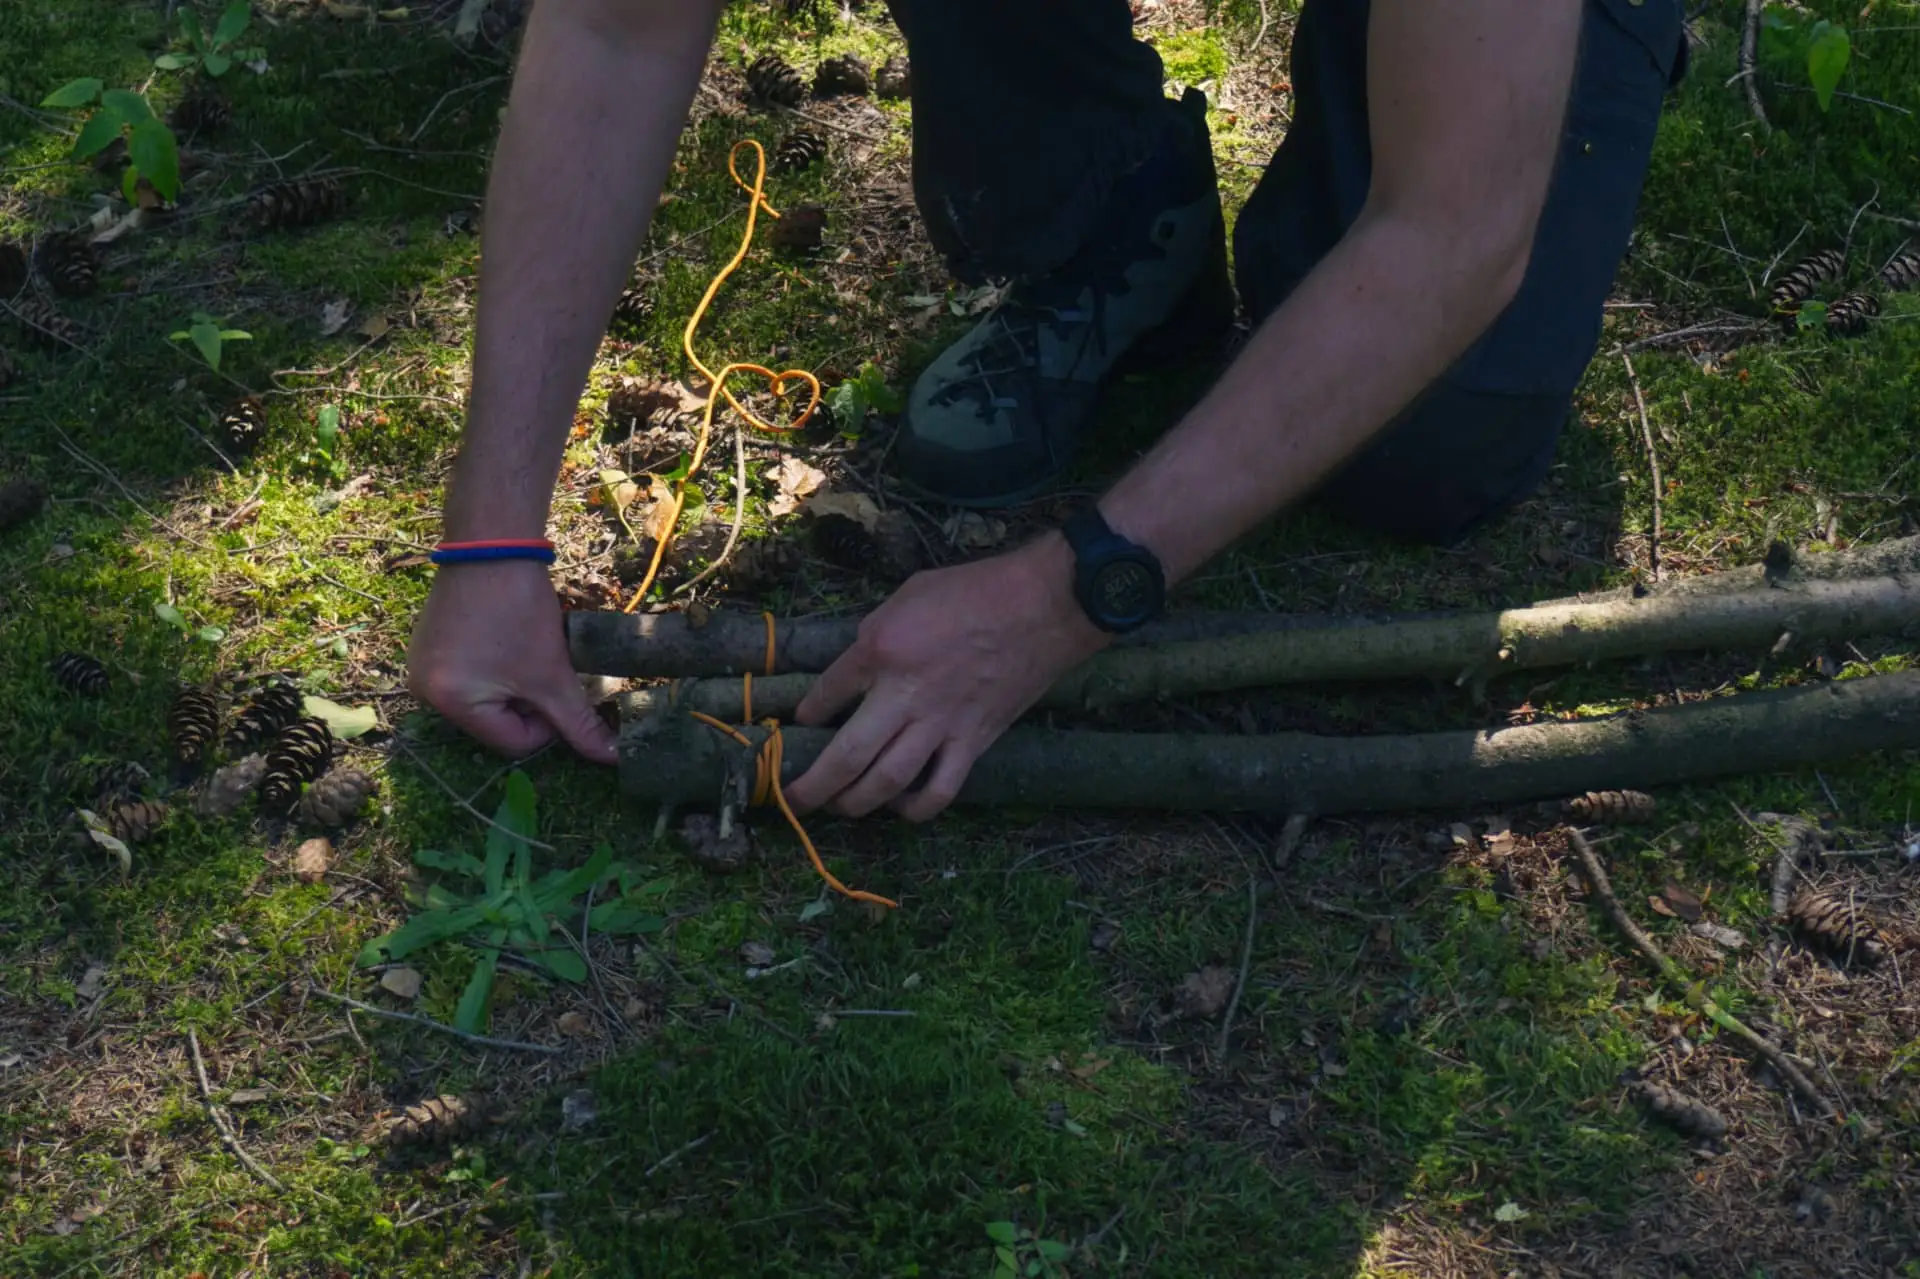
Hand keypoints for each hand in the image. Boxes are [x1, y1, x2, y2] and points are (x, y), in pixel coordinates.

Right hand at [406, 559, 619, 763]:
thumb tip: (612, 758)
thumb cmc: (520, 613)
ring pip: (486, 699)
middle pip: (496, 723)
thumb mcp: (552, 676)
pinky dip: (494, 666)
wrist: (493, 545)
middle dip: (527, 701)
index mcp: (448, 705)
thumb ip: (580, 723)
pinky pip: (469, 676)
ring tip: (521, 647)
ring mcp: (420, 667)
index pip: (513, 743)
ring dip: (513, 683)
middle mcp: (423, 692)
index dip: (546, 722)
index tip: (556, 684)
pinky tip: (503, 636)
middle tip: (540, 664)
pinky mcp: (427, 647)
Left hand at [783, 534, 1107, 821]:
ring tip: (840, 807)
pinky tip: (900, 806)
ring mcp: (940, 724)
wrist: (1043, 605)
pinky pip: (939, 790)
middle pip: (846, 755)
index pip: (826, 692)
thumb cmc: (975, 590)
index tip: (800, 723)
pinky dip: (915, 808)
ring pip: (886, 782)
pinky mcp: (973, 742)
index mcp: (881, 649)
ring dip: (854, 803)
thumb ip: (877, 633)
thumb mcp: (908, 595)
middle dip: (813, 786)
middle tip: (794, 798)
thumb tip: (857, 666)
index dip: (806, 714)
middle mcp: (904, 694)